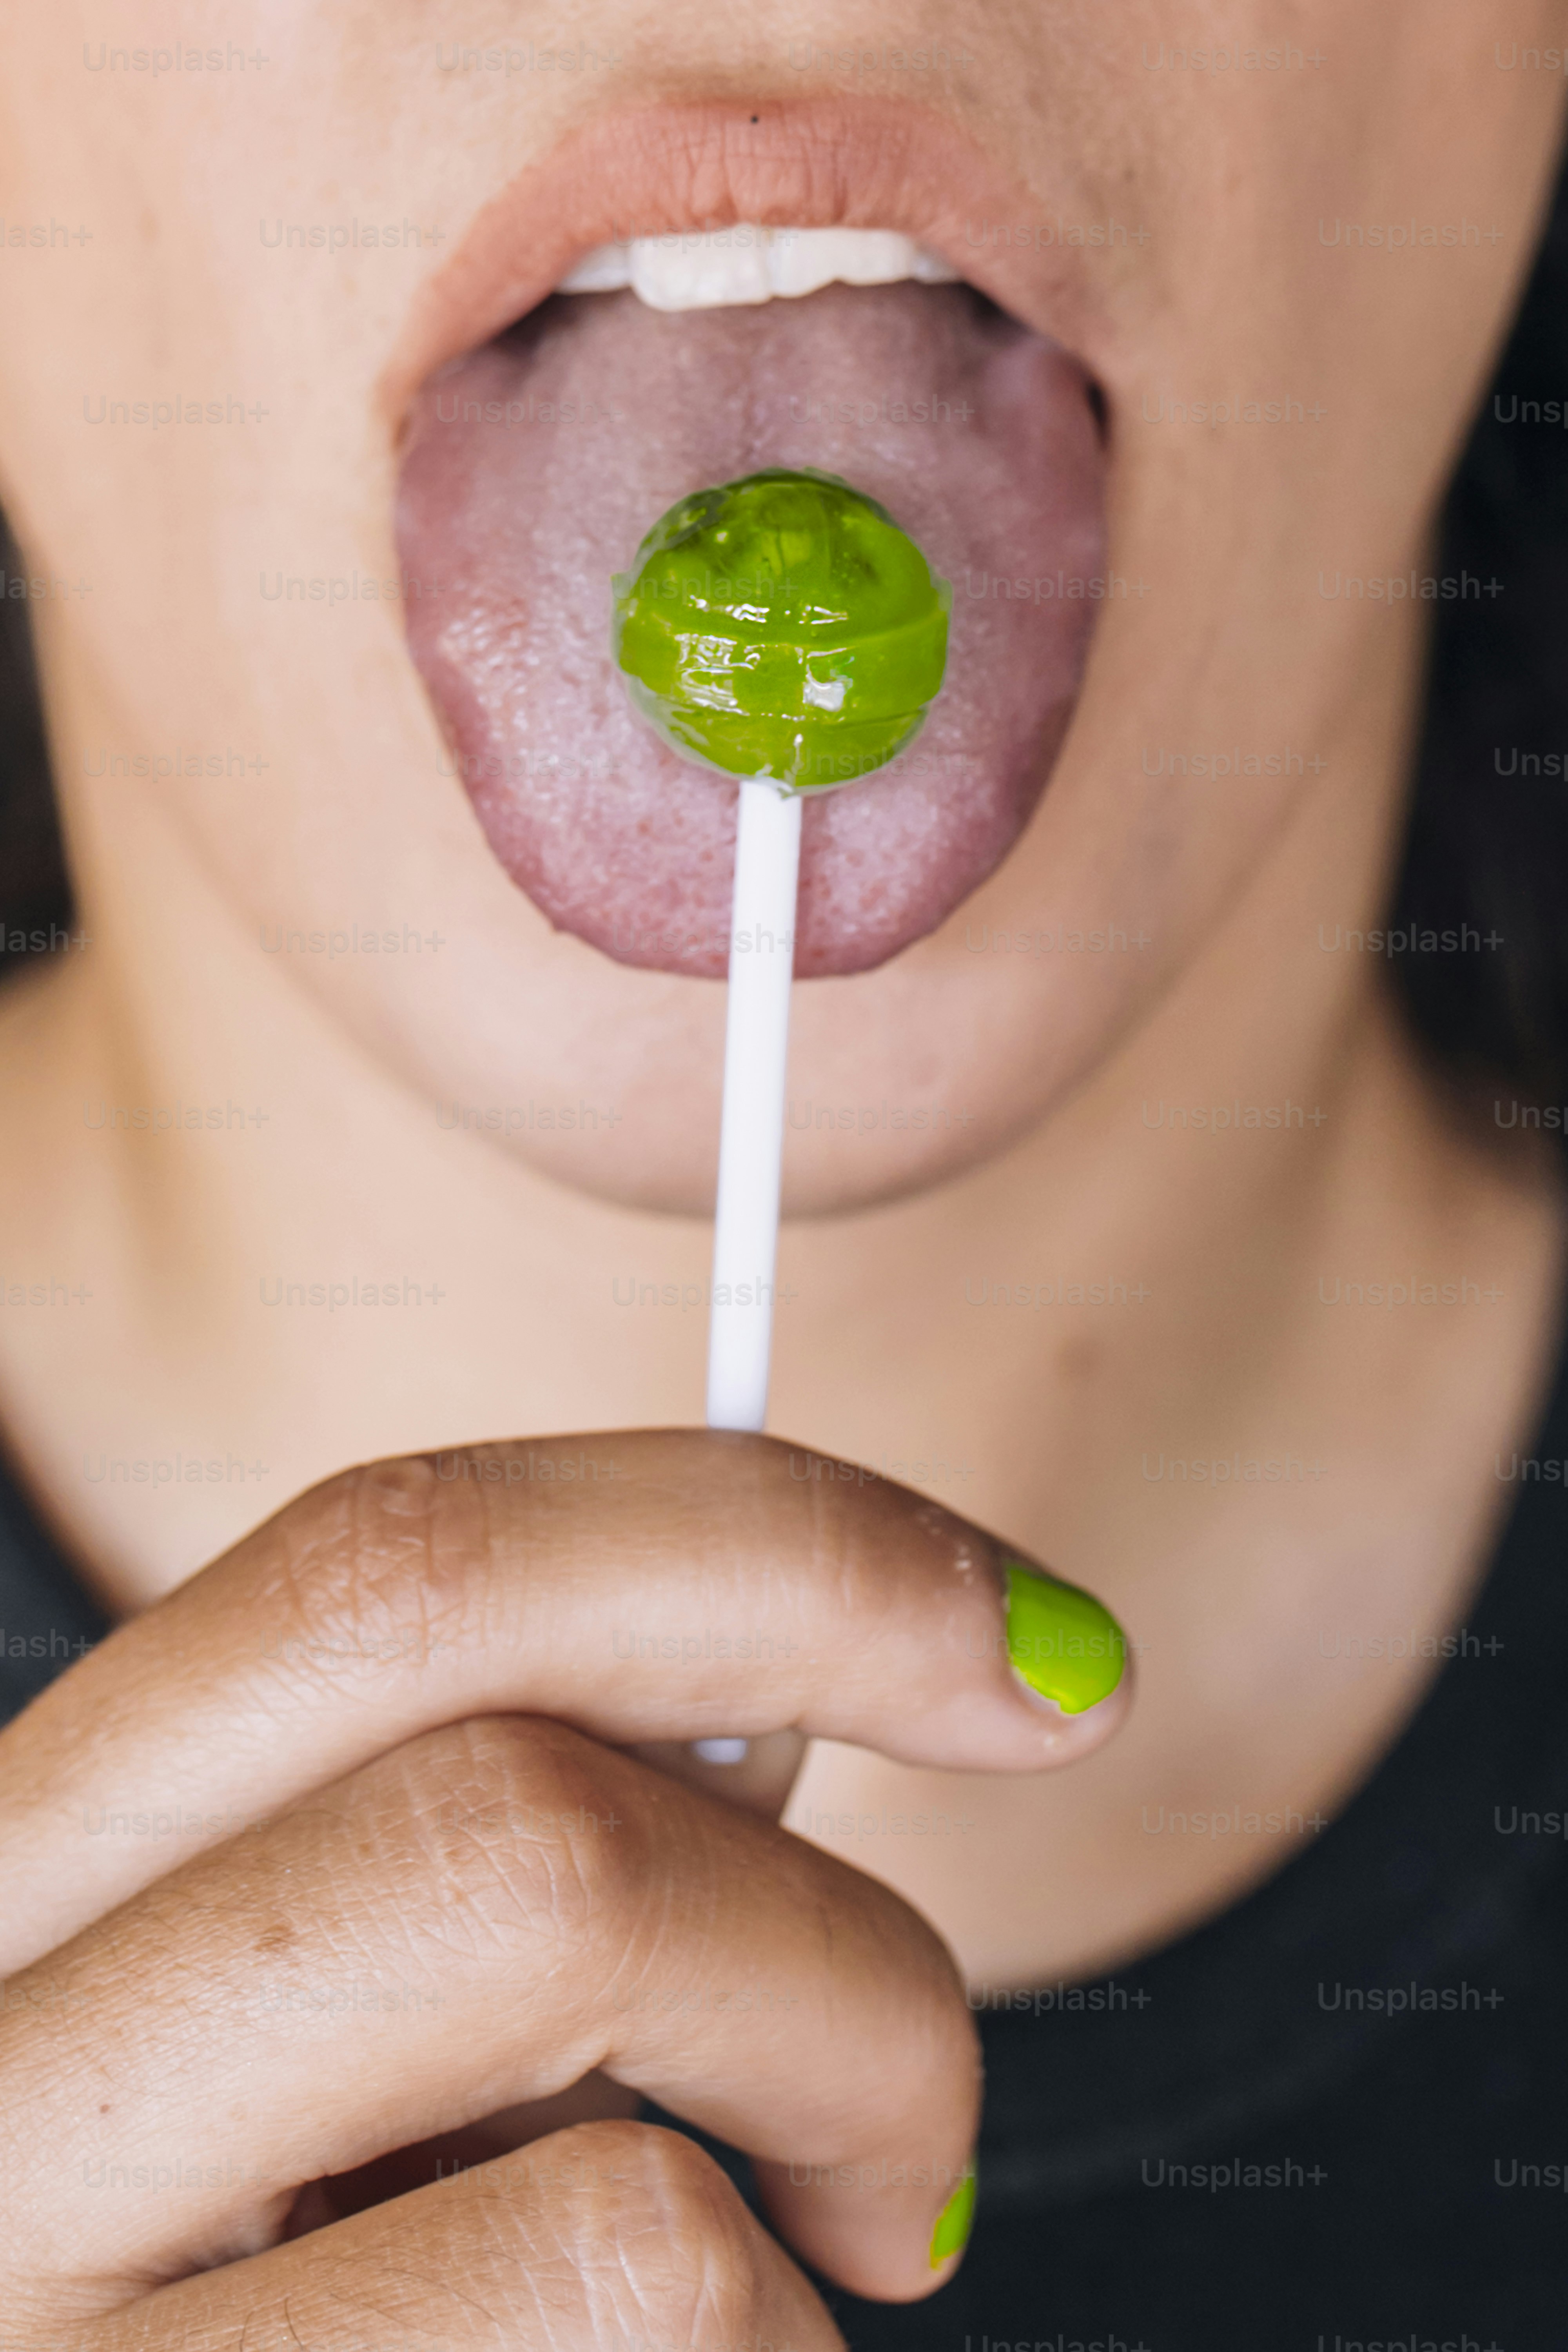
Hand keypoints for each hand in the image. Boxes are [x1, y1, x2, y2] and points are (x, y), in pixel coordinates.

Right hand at [0, 1430, 1127, 2350]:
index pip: (385, 1571)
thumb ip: (514, 1837)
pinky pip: (629, 2302)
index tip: (1038, 1651)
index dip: (765, 1547)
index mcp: (32, 1891)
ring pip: (593, 2067)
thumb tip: (807, 1670)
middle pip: (501, 1792)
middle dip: (834, 1922)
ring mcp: (48, 2332)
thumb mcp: (377, 2037)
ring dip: (827, 2137)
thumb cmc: (387, 2290)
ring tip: (819, 2277)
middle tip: (917, 2113)